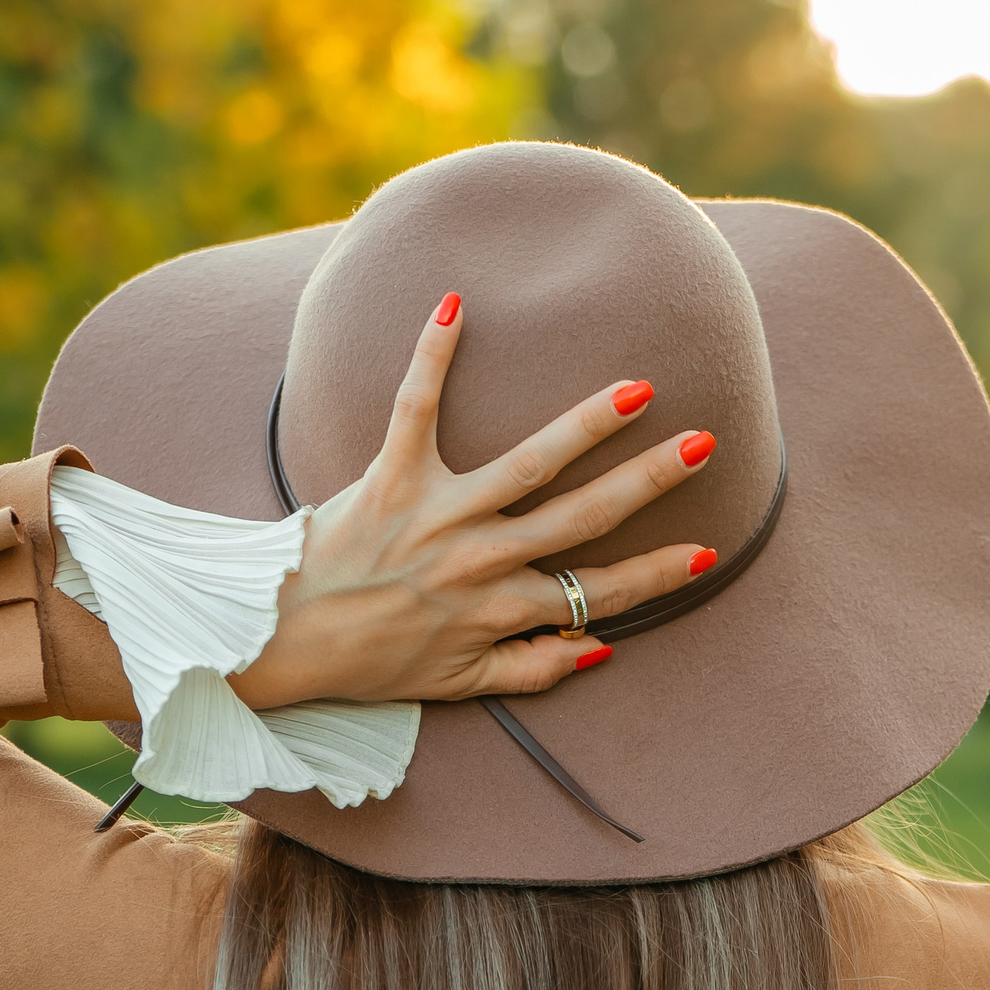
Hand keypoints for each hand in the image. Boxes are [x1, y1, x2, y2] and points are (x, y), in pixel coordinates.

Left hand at [229, 291, 718, 708]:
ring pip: (529, 462)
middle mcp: (483, 559)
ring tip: (636, 388)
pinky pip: (415, 407)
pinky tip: (456, 303)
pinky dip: (432, 353)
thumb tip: (601, 649)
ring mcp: (440, 514)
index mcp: (502, 609)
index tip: (710, 551)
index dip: (659, 575)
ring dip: (587, 423)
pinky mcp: (391, 476)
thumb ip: (533, 671)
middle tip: (702, 443)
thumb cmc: (369, 663)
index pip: (600, 591)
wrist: (280, 640)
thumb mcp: (458, 687)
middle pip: (585, 516)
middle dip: (650, 481)